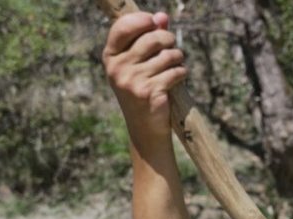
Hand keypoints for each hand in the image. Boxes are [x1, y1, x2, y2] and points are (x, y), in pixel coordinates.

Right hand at [102, 11, 187, 147]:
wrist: (145, 128)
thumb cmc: (143, 90)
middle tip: (172, 46)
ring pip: (167, 55)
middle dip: (168, 39)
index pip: (122, 26)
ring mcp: (132, 81)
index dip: (142, 20)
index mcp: (110, 57)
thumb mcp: (140, 63)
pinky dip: (181, 73)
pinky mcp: (149, 92)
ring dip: (177, 57)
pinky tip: (178, 78)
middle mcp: (117, 68)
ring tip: (176, 63)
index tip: (154, 21)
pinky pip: (175, 72)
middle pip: (151, 38)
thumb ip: (149, 37)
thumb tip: (162, 16)